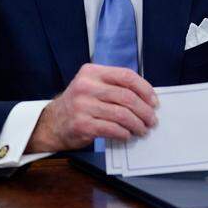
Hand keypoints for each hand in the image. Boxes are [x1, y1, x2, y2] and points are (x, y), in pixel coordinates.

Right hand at [27, 64, 158, 152]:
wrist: (53, 123)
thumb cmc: (79, 104)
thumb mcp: (92, 86)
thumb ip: (114, 87)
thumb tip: (146, 98)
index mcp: (91, 72)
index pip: (126, 76)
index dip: (145, 89)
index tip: (154, 101)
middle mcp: (86, 86)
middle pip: (127, 97)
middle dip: (144, 111)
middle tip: (152, 120)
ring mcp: (83, 105)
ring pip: (122, 115)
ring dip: (137, 124)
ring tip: (142, 129)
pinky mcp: (82, 124)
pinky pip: (112, 129)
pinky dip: (124, 133)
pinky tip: (127, 135)